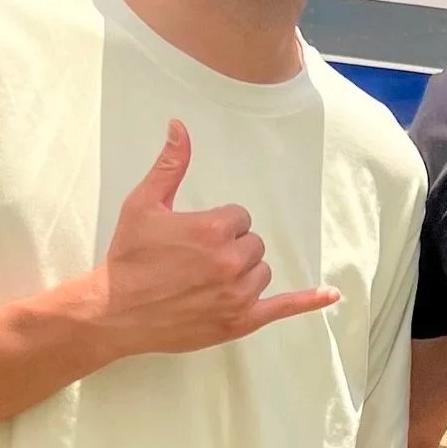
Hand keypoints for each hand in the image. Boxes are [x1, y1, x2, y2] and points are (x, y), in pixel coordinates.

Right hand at [92, 121, 339, 359]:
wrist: (115, 311)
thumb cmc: (128, 257)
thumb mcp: (144, 204)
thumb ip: (170, 165)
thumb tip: (179, 126)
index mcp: (213, 229)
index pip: (240, 217)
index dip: (218, 225)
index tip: (193, 238)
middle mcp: (231, 262)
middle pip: (254, 244)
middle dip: (231, 247)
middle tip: (196, 260)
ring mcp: (238, 294)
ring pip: (262, 271)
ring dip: (244, 272)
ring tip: (208, 280)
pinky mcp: (239, 321)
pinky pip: (283, 308)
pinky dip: (308, 301)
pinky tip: (330, 295)